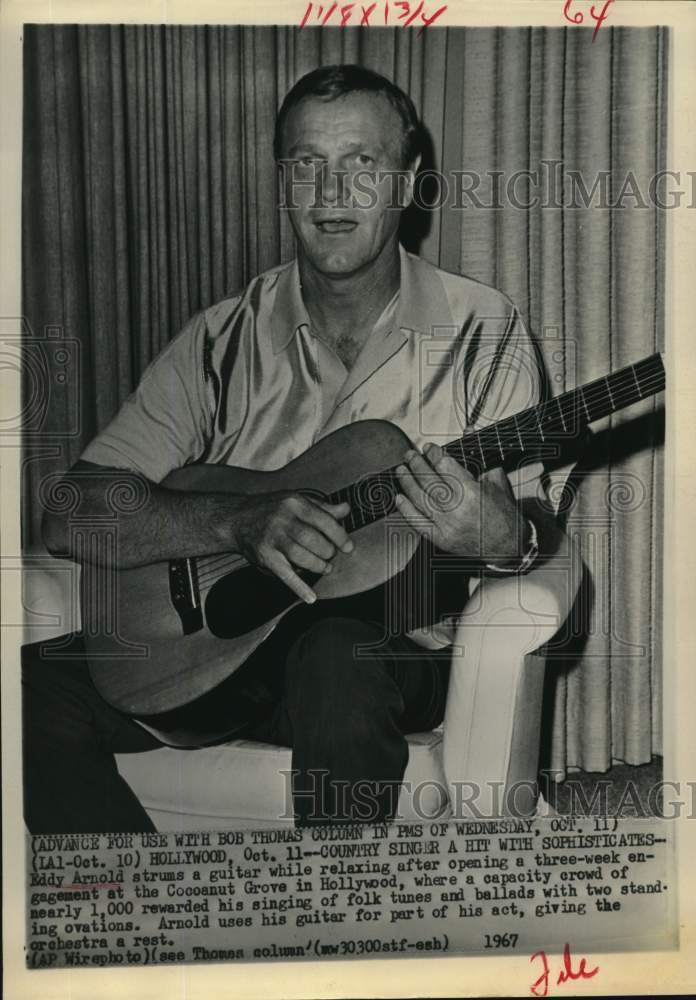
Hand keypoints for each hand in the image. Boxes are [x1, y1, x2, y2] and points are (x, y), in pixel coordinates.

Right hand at [231, 492, 352, 602]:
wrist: (237, 519)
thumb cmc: (270, 509)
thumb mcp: (296, 501)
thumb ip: (322, 508)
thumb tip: (345, 510)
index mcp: (294, 503)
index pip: (323, 520)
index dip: (339, 536)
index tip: (348, 546)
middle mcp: (282, 519)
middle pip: (312, 539)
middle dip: (327, 551)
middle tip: (331, 555)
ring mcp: (272, 538)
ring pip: (301, 556)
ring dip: (317, 565)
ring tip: (324, 568)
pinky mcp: (265, 556)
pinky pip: (284, 574)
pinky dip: (299, 587)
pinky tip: (311, 597)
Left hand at [394, 443, 525, 561]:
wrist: (509, 547)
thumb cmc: (504, 515)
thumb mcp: (497, 481)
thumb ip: (480, 455)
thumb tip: (469, 432)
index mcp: (472, 492)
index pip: (445, 466)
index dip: (433, 454)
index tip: (429, 448)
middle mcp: (457, 509)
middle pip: (429, 480)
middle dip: (416, 464)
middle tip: (410, 455)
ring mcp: (447, 525)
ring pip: (420, 499)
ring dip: (407, 482)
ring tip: (401, 470)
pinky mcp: (441, 539)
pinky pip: (418, 523)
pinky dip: (406, 509)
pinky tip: (399, 498)